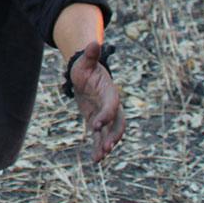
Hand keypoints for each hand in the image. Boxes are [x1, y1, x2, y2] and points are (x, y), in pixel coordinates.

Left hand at [70, 41, 125, 162]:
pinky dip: (98, 148)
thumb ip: (90, 55)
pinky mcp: (98, 122)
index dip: (106, 115)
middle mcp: (111, 106)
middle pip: (118, 123)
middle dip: (113, 135)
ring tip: (99, 158)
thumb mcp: (85, 61)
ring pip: (110, 133)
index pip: (112, 105)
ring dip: (105, 145)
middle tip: (106, 147)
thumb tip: (93, 42)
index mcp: (110, 92)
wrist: (85, 75)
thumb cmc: (85, 67)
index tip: (96, 124)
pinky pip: (100, 137)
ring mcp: (105, 115)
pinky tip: (95, 160)